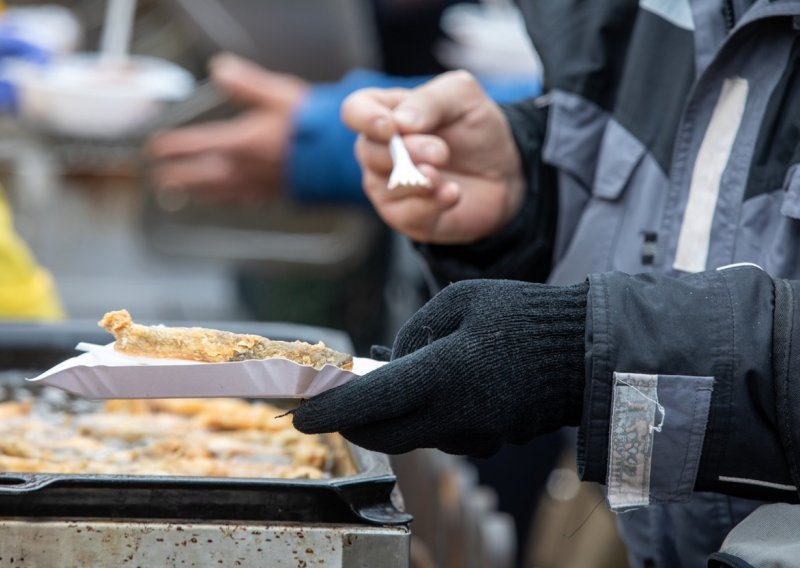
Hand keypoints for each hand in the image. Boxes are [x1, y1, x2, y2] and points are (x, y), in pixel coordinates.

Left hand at [146, 53, 309, 202]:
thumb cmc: (312, 126)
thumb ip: (246, 84)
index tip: (156, 148)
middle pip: (200, 175)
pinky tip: (228, 199)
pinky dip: (228, 199)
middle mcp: (244, 168)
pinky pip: (242, 199)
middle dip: (178, 176)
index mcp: (240, 143)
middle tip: (160, 179)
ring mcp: (258, 185)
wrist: (339, 158)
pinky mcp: (274, 194)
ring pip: (218, 192)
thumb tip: (219, 69)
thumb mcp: (277, 95)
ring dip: (197, 192)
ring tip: (182, 195)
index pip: (197, 145)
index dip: (173, 146)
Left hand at [293, 279, 587, 455]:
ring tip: (390, 381)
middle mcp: (454, 415)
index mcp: (444, 374)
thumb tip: (392, 360)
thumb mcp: (461, 300)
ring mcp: (473, 434)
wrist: (583, 350)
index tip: (299, 416)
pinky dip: (423, 415)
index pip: (371, 403)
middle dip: (351, 422)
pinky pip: (440, 433)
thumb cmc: (523, 314)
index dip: (330, 412)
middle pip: (382, 433)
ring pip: (411, 435)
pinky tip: (433, 388)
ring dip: (389, 416)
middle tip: (332, 402)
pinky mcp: (488, 440)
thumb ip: (415, 332)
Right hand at [341, 70, 524, 244]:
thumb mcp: (463, 97)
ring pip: (385, 186)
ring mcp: (388, 186)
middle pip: (368, 151)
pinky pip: (406, 214)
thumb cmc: (477, 130)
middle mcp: (379, 150)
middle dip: (407, 152)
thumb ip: (430, 100)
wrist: (505, 174)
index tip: (392, 128)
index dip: (366, 119)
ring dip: (419, 180)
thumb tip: (399, 122)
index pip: (355, 111)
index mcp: (387, 112)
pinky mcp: (405, 217)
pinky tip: (453, 193)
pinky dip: (431, 204)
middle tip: (441, 152)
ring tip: (444, 175)